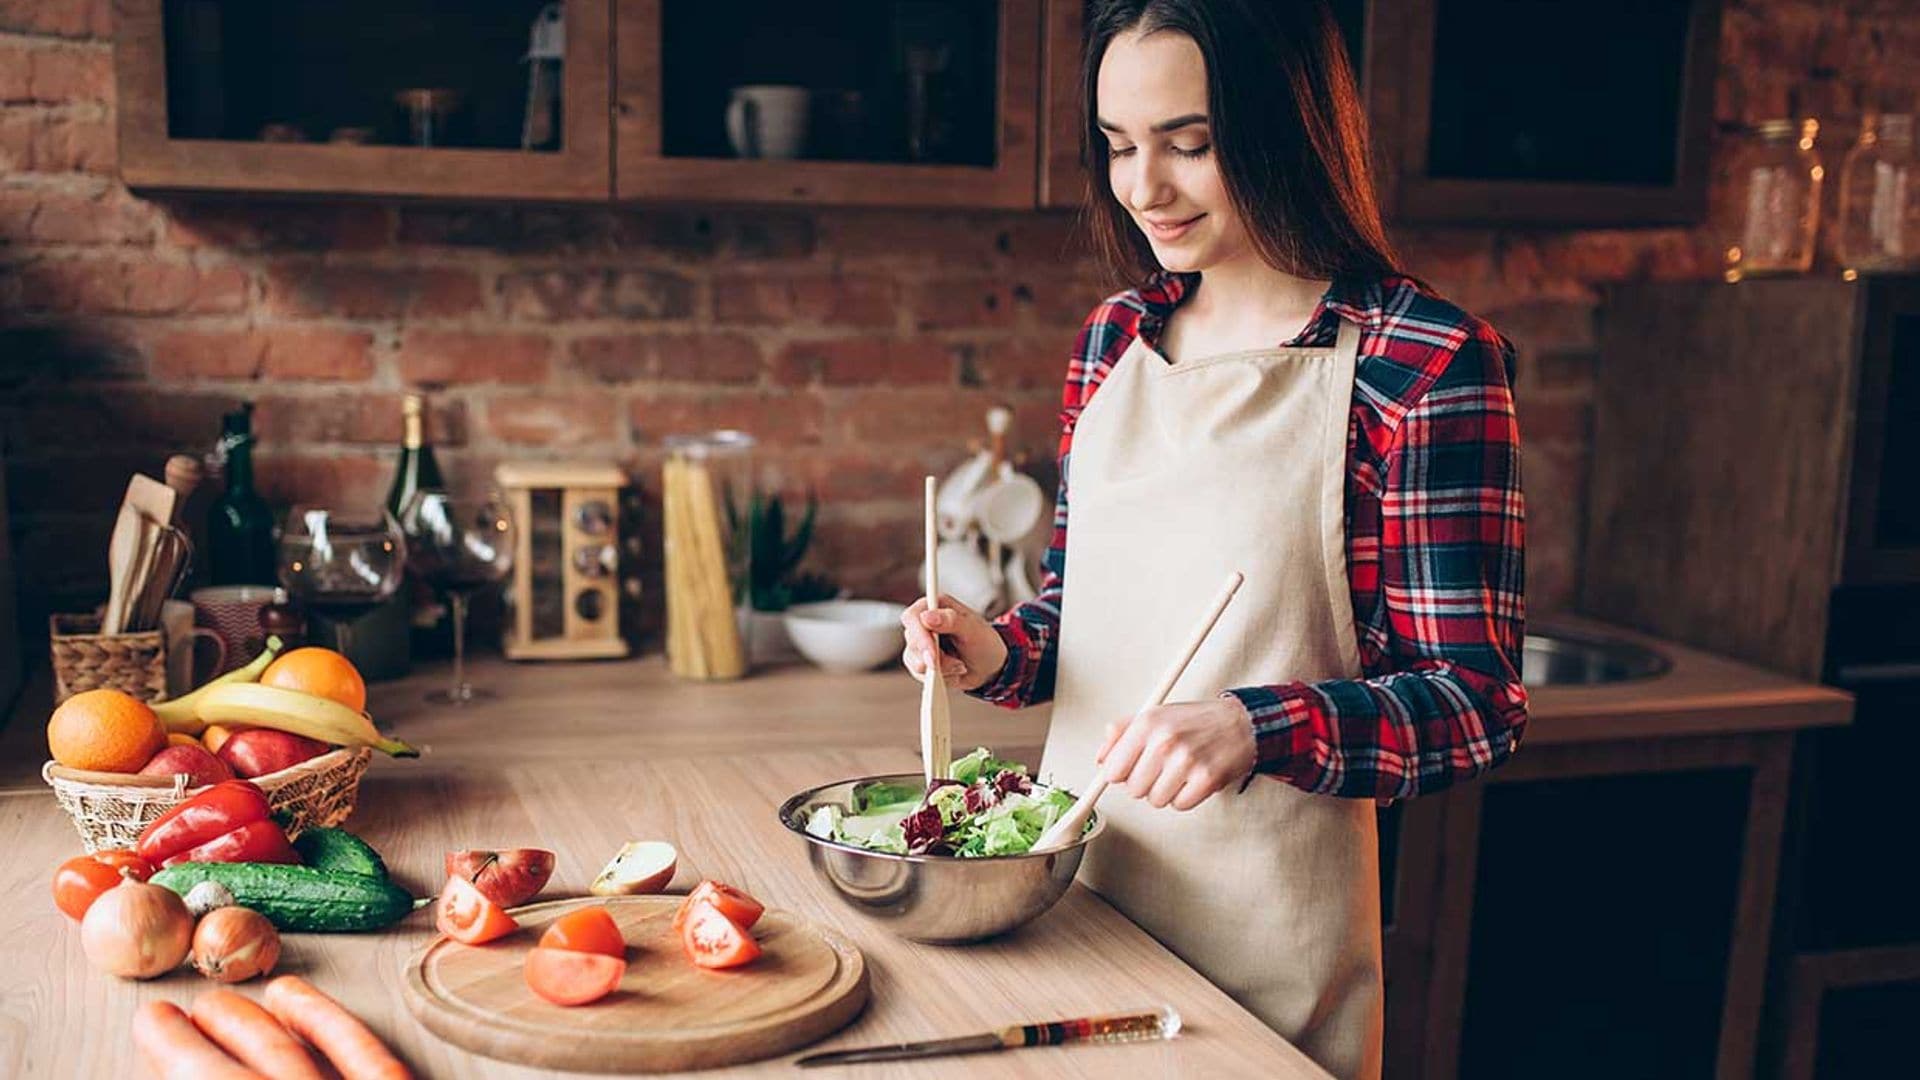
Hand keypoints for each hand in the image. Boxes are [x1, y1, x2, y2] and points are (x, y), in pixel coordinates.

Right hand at [900, 593, 1008, 692]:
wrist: (988, 667)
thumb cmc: (983, 642)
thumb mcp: (973, 629)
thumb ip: (951, 620)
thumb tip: (926, 616)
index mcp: (934, 606)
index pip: (912, 617)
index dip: (919, 635)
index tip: (933, 653)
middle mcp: (922, 623)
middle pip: (912, 642)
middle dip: (935, 658)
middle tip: (957, 664)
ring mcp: (918, 644)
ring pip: (915, 661)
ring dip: (941, 668)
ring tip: (960, 665)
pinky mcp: (919, 661)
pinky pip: (919, 674)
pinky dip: (940, 676)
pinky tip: (954, 671)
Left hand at [1095, 698, 1256, 810]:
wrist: (1241, 723)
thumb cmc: (1197, 721)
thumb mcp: (1155, 715)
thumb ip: (1122, 733)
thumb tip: (1102, 758)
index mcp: (1147, 724)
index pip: (1112, 769)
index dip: (1120, 774)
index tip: (1129, 771)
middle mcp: (1164, 741)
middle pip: (1133, 789)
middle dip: (1145, 783)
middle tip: (1162, 768)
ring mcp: (1186, 761)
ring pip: (1155, 800)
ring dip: (1166, 791)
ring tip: (1179, 772)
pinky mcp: (1206, 779)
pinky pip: (1179, 805)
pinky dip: (1185, 797)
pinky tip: (1192, 780)